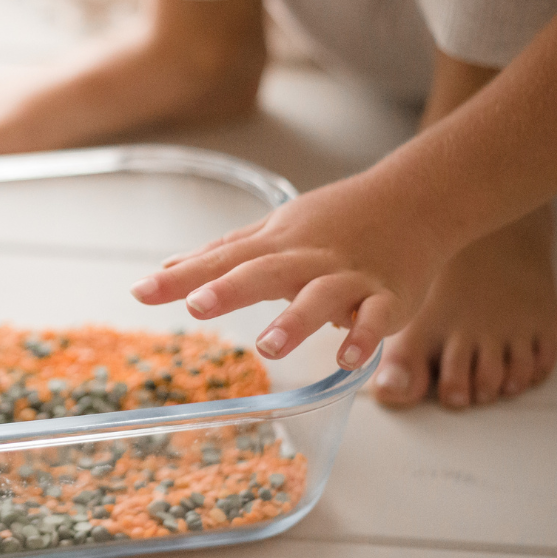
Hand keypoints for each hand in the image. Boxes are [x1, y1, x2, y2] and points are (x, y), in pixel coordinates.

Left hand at [129, 175, 443, 369]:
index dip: (182, 277)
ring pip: (321, 296)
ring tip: (268, 345)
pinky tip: (348, 358)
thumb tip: (166, 270)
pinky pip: (377, 317)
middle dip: (231, 288)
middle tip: (196, 306)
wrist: (415, 199)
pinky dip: (365, 336)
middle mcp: (309, 259)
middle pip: (266, 272)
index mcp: (278, 244)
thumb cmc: (338, 219)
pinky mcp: (389, 296)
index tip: (141, 292)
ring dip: (295, 319)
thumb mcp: (276, 229)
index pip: (222, 260)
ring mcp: (350, 276)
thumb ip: (223, 252)